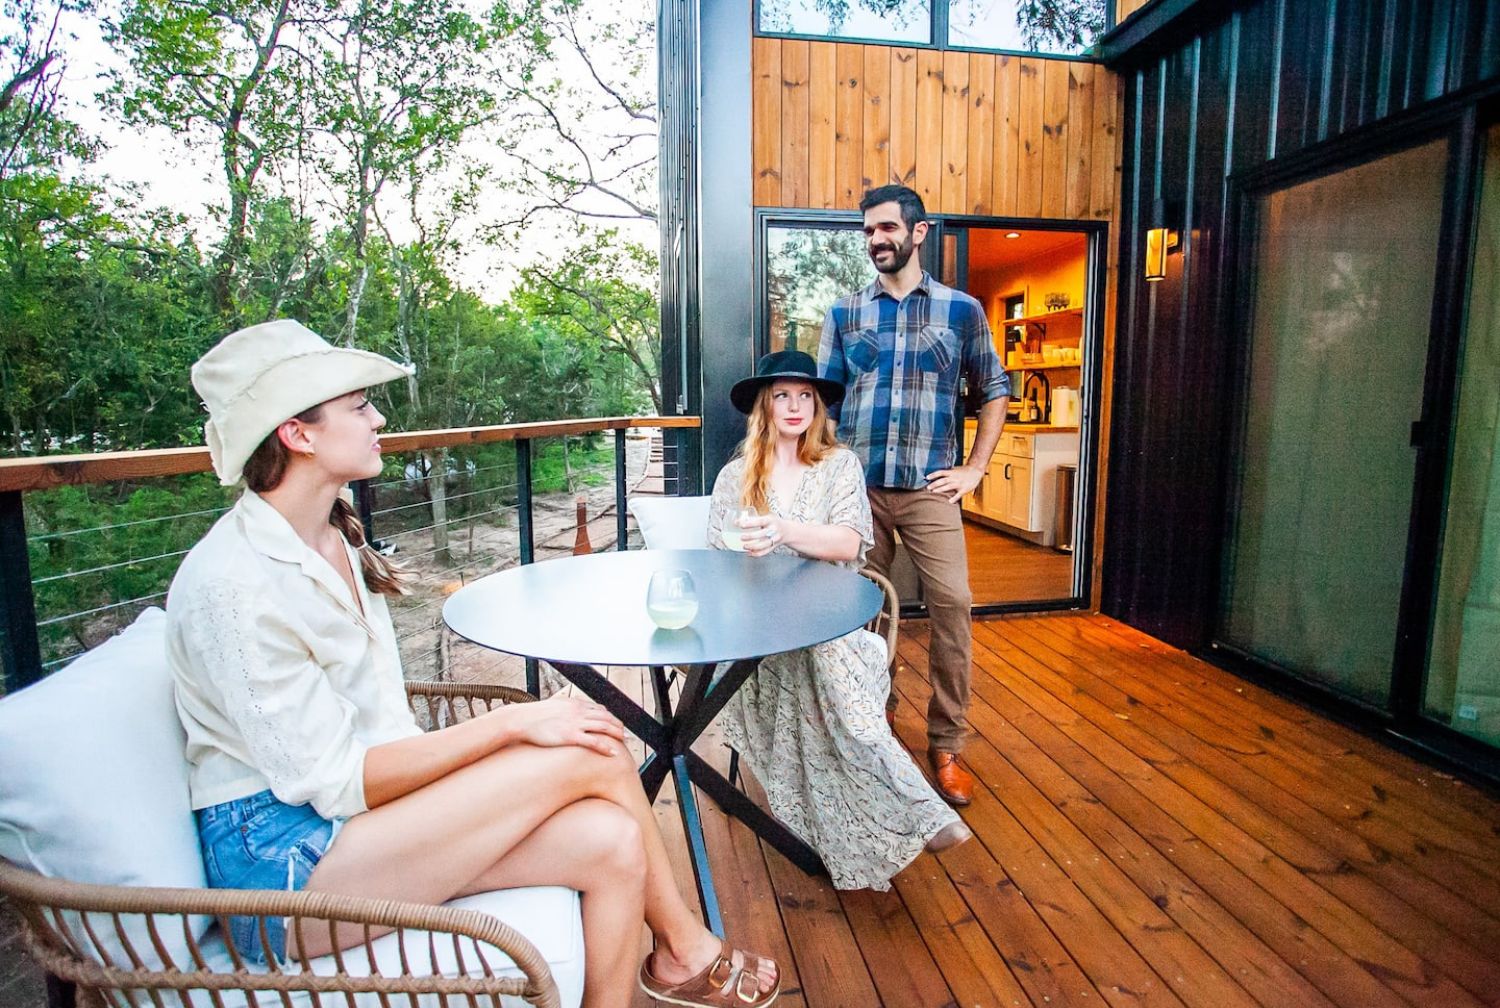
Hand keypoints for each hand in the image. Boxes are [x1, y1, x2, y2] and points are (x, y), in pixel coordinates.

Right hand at [501, 694, 625, 755]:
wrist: (521, 719)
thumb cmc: (534, 715)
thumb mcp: (554, 706)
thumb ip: (566, 707)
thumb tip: (570, 709)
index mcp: (575, 704)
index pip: (600, 709)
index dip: (611, 717)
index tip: (617, 725)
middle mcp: (578, 711)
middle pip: (606, 717)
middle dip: (618, 726)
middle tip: (625, 735)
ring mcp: (575, 723)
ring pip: (604, 727)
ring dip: (617, 735)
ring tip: (624, 742)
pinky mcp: (570, 736)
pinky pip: (593, 741)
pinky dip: (606, 747)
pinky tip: (613, 753)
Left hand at [740, 512, 786, 556]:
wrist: (788, 531)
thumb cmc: (773, 522)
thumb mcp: (766, 517)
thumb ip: (753, 519)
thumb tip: (736, 522)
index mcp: (770, 520)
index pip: (760, 521)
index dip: (750, 523)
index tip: (741, 525)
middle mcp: (774, 530)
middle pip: (761, 534)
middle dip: (750, 536)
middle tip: (742, 537)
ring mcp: (774, 539)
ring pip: (763, 545)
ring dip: (753, 546)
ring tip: (744, 546)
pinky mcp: (774, 546)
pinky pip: (765, 552)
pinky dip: (756, 554)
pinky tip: (749, 553)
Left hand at [924, 465, 983, 502]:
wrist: (976, 471)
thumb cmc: (965, 470)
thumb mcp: (955, 469)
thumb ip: (948, 472)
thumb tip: (939, 474)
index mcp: (951, 472)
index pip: (940, 472)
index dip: (933, 475)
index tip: (927, 477)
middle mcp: (954, 477)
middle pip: (942, 480)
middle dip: (935, 484)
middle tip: (928, 488)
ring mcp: (959, 483)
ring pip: (948, 486)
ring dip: (941, 489)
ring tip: (934, 492)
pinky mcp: (964, 489)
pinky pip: (958, 494)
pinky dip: (954, 498)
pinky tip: (949, 502)